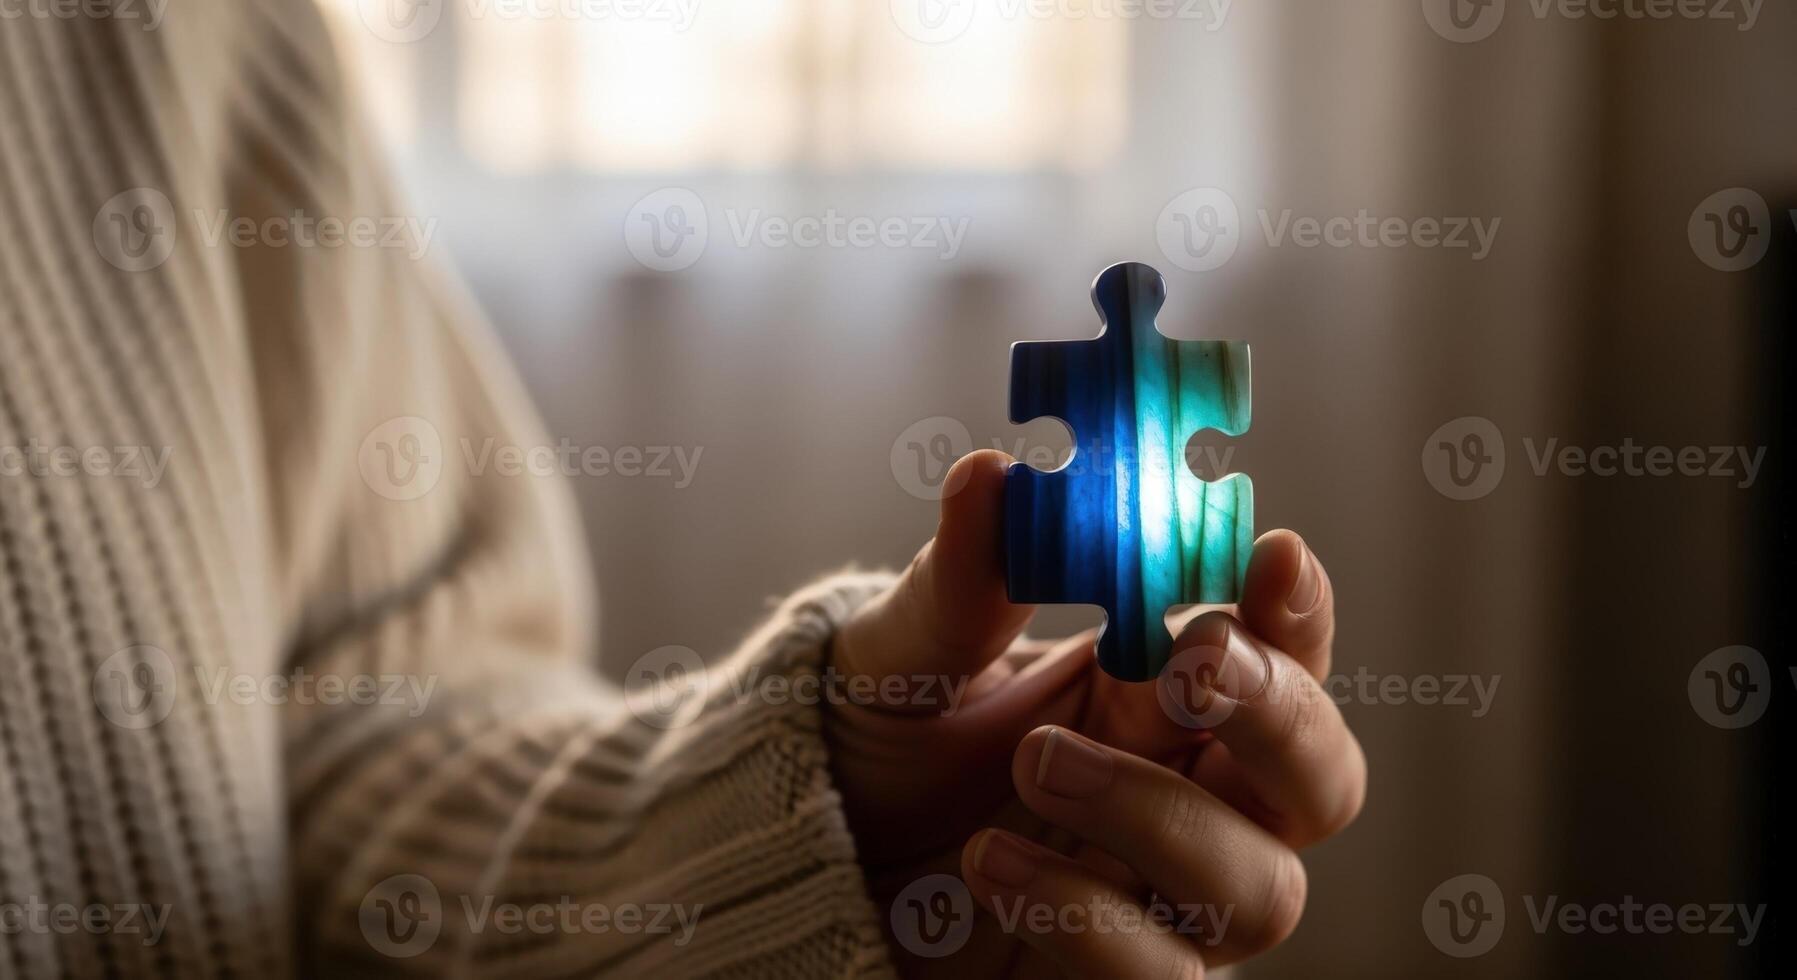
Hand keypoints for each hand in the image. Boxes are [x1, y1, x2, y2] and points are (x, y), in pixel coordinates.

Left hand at [829, 451, 1364, 976]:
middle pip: (1323, 779)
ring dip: (1157, 814)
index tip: (1272, 553)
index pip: (1284, 654)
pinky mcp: (1118, 978)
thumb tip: (990, 472)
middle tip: (1186, 664)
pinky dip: (1085, 916)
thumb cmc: (882, 744)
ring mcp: (1164, 901)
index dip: (1300, 611)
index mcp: (1162, 694)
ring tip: (1034, 760)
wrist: (813, 863)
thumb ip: (959, 583)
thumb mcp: (905, 655)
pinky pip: (1162, 977)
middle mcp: (1191, 795)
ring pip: (1261, 889)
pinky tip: (988, 863)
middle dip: (1278, 715)